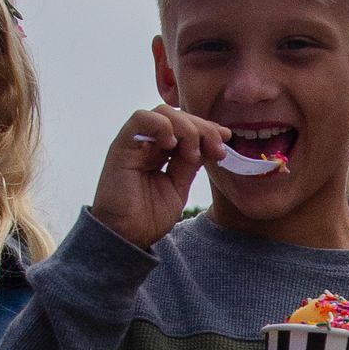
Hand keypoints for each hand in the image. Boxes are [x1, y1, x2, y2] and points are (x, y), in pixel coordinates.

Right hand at [91, 104, 229, 249]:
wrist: (127, 236)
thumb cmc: (148, 216)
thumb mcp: (179, 187)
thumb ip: (190, 164)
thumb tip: (212, 142)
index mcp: (162, 152)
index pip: (188, 126)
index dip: (208, 129)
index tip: (226, 140)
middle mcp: (149, 143)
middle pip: (179, 116)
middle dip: (203, 129)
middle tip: (216, 149)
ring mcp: (135, 143)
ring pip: (163, 113)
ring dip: (186, 128)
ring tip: (192, 154)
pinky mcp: (122, 146)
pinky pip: (140, 120)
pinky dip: (161, 125)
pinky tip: (172, 144)